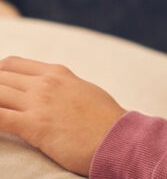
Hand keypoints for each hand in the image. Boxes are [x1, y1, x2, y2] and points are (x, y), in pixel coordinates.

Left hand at [0, 56, 125, 175]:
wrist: (119, 138)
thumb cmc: (105, 119)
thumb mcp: (84, 91)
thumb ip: (63, 86)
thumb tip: (52, 90)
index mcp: (57, 73)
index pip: (12, 64)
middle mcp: (46, 83)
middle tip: (0, 103)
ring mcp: (39, 103)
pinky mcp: (34, 125)